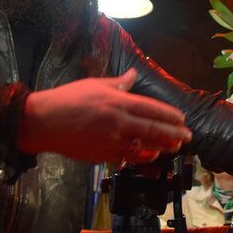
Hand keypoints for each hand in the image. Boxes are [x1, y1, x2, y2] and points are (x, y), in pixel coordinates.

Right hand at [18, 69, 191, 163]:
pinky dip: (142, 157)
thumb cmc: (68, 99)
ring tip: (176, 147)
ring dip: (163, 146)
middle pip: (153, 128)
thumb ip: (118, 83)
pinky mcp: (103, 154)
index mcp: (118, 101)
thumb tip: (133, 74)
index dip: (169, 115)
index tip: (182, 119)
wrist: (44, 122)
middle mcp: (118, 121)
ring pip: (144, 145)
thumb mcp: (94, 84)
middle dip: (174, 133)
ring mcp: (112, 140)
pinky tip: (152, 155)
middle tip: (188, 136)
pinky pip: (128, 157)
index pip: (151, 108)